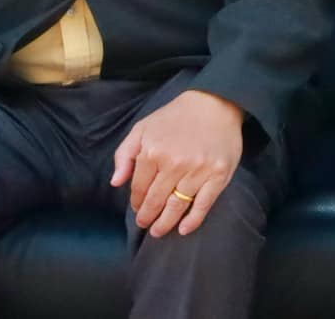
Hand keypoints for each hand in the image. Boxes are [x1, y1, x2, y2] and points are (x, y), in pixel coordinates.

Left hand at [111, 89, 245, 238]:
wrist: (215, 103)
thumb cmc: (175, 116)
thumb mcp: (142, 128)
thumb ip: (124, 154)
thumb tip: (116, 183)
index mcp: (153, 152)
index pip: (139, 188)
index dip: (136, 202)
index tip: (137, 209)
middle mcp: (174, 164)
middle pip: (156, 201)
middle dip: (147, 217)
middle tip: (146, 224)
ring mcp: (198, 171)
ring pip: (177, 206)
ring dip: (165, 223)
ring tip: (158, 231)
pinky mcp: (218, 175)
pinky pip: (203, 204)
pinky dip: (192, 220)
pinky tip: (183, 229)